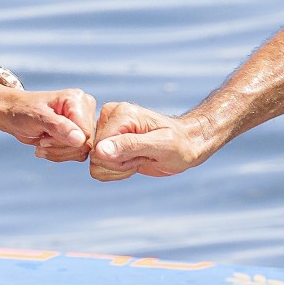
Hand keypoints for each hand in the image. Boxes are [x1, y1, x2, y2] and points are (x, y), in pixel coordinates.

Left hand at [0, 81, 97, 161]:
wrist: (12, 114)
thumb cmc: (23, 111)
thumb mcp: (38, 117)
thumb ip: (60, 127)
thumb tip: (80, 140)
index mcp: (78, 100)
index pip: (86, 132)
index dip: (66, 141)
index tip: (45, 136)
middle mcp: (84, 110)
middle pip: (84, 143)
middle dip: (60, 148)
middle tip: (41, 142)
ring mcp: (81, 123)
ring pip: (81, 151)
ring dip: (58, 153)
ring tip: (41, 145)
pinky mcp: (77, 135)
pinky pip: (76, 154)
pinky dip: (59, 155)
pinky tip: (45, 148)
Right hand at [89, 101, 211, 180]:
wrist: (187, 145)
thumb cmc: (180, 144)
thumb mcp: (160, 145)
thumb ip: (129, 146)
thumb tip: (99, 150)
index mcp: (120, 113)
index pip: (100, 147)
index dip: (120, 159)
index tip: (143, 152)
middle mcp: (109, 119)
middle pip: (96, 157)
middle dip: (121, 164)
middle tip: (143, 154)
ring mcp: (107, 131)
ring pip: (97, 164)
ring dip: (121, 168)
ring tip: (140, 156)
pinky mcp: (108, 144)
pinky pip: (100, 168)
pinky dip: (119, 171)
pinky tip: (134, 161)